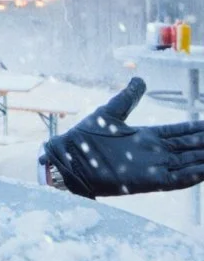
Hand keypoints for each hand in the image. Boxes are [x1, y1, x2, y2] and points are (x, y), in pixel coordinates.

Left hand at [41, 77, 203, 197]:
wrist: (69, 158)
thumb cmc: (86, 137)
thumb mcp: (111, 112)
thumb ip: (128, 98)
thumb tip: (140, 79)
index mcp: (146, 136)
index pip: (179, 132)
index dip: (197, 128)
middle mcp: (154, 152)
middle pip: (189, 146)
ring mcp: (153, 166)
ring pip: (189, 162)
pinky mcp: (148, 181)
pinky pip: (177, 179)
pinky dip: (193, 174)